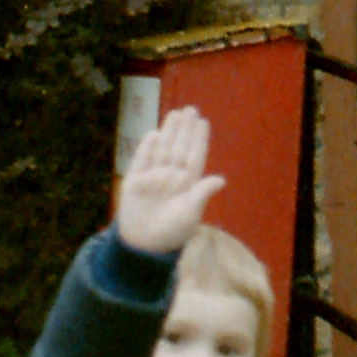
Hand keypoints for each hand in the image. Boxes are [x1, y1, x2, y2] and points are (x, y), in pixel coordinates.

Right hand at [115, 106, 225, 255]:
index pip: (195, 156)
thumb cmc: (172, 232)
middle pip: (179, 147)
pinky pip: (142, 160)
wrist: (143, 246)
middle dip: (184, 129)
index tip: (203, 122)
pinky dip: (147, 148)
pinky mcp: (135, 181)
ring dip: (168, 132)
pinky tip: (154, 134)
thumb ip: (201, 194)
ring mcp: (153, 177)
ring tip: (175, 114)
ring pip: (162, 149)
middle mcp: (171, 176)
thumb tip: (221, 180)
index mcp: (188, 183)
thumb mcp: (190, 213)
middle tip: (190, 110)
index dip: (198, 139)